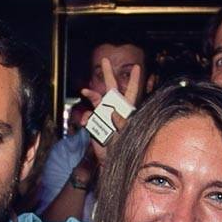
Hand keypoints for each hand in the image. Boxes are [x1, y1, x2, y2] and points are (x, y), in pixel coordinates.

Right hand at [80, 56, 144, 174]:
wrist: (110, 162)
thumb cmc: (123, 149)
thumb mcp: (126, 135)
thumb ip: (121, 122)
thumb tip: (113, 111)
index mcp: (126, 111)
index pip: (131, 92)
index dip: (133, 80)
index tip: (136, 67)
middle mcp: (114, 110)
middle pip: (111, 89)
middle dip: (108, 74)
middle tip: (104, 60)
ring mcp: (103, 116)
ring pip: (96, 100)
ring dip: (91, 94)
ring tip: (85, 91)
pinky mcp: (94, 124)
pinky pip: (88, 116)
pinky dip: (86, 118)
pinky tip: (85, 123)